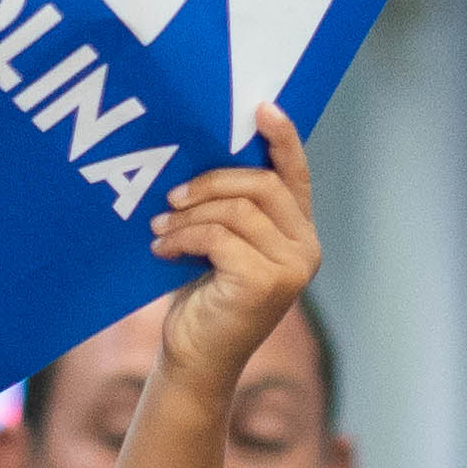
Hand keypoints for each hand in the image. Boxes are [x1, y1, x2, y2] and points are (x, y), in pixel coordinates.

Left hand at [143, 101, 317, 391]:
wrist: (197, 359)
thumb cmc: (206, 300)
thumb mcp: (224, 247)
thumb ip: (234, 210)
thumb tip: (208, 155)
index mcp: (300, 235)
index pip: (297, 176)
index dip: (283, 138)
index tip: (261, 108)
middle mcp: (306, 250)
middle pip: (263, 185)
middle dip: (212, 182)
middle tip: (172, 196)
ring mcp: (290, 268)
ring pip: (238, 210)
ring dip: (190, 214)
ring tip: (160, 228)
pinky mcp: (265, 282)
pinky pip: (220, 236)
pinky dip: (185, 237)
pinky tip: (163, 248)